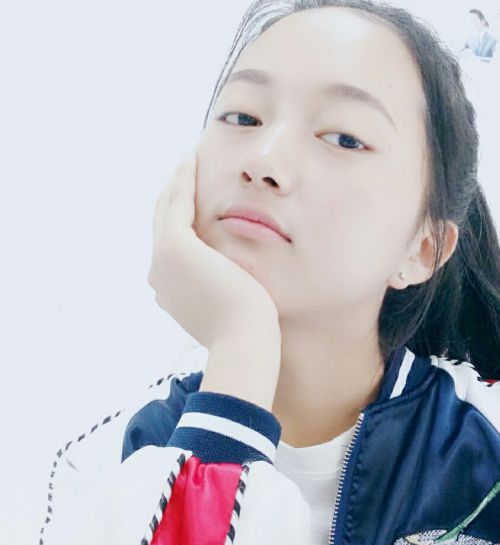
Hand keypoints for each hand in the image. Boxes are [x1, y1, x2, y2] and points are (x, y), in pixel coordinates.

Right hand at [147, 149, 280, 350]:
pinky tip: (193, 157)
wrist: (245, 342)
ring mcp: (162, 261)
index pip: (172, 242)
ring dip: (177, 180)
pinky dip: (183, 178)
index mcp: (170, 289)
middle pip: (163, 221)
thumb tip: (237, 277)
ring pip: (166, 208)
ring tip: (190, 157)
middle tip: (189, 165)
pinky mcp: (174, 247)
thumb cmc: (250, 329)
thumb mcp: (234, 304)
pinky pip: (177, 202)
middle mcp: (158, 274)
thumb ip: (226, 286)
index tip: (196, 192)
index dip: (180, 214)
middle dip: (174, 192)